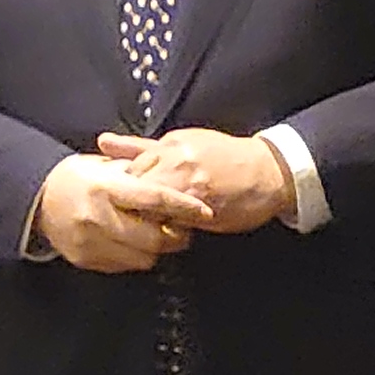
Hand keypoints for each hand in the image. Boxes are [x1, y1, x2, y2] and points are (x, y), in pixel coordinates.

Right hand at [36, 153, 213, 272]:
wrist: (39, 199)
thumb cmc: (79, 179)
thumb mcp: (107, 166)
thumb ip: (141, 173)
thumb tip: (177, 180)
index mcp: (106, 188)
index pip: (154, 199)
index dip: (184, 207)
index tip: (205, 211)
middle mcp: (97, 217)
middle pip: (154, 238)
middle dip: (176, 236)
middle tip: (182, 228)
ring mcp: (90, 242)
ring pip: (144, 258)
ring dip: (157, 248)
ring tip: (156, 233)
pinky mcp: (86, 259)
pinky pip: (125, 266)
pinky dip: (136, 255)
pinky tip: (133, 242)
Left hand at [100, 130, 294, 233]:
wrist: (271, 171)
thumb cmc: (226, 158)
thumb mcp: (182, 143)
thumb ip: (140, 147)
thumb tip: (103, 143)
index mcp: (169, 144)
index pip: (128, 169)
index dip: (121, 191)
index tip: (117, 203)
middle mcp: (177, 160)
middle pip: (135, 189)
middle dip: (129, 206)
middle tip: (124, 220)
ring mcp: (190, 183)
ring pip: (151, 207)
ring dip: (147, 219)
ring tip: (146, 229)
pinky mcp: (205, 206)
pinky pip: (174, 222)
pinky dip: (169, 228)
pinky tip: (170, 231)